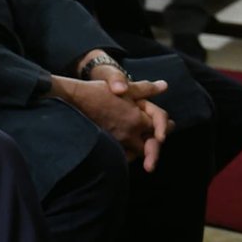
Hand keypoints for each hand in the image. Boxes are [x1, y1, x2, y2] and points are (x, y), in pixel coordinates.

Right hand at [50, 75, 170, 170]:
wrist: (73, 101)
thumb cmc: (98, 92)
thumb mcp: (124, 88)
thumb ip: (146, 89)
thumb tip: (164, 86)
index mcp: (137, 118)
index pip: (159, 126)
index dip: (165, 126)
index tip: (168, 126)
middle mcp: (129, 132)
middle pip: (151, 145)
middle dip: (156, 143)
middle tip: (159, 140)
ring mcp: (117, 140)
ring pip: (137, 152)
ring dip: (142, 149)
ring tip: (143, 146)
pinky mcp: (106, 144)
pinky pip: (122, 155)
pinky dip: (127, 154)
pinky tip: (126, 149)